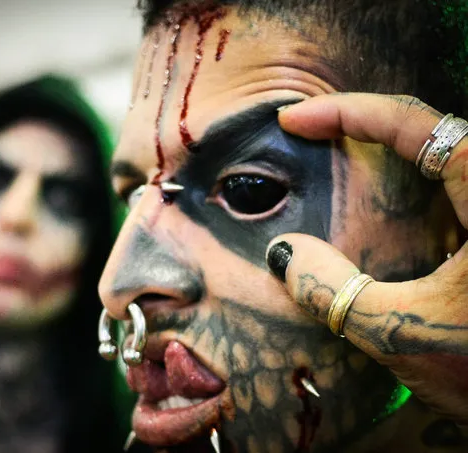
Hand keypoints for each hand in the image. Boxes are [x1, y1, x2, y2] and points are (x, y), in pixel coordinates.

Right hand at [268, 94, 467, 427]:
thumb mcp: (403, 334)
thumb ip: (334, 292)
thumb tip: (283, 254)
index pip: (416, 125)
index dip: (347, 112)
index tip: (293, 119)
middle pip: (430, 131)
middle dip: (363, 123)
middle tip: (310, 134)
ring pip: (445, 159)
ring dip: (388, 152)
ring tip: (338, 160)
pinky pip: (453, 194)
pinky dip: (410, 187)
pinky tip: (382, 212)